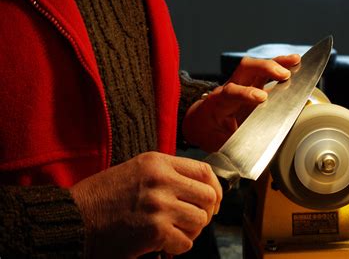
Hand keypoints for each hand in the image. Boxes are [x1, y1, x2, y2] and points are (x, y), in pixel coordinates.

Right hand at [70, 152, 221, 257]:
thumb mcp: (136, 170)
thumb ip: (167, 174)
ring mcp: (159, 205)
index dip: (215, 188)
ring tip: (176, 232)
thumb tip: (197, 188)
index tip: (213, 200)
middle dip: (206, 212)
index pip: (204, 170)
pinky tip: (164, 244)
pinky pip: (185, 243)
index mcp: (157, 162)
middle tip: (195, 220)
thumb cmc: (102, 197)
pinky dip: (178, 247)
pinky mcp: (154, 231)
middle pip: (208, 196)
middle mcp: (161, 180)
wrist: (74, 218)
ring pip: (200, 221)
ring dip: (192, 231)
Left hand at [182, 54, 300, 151]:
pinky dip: (280, 65)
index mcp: (218, 104)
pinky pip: (264, 71)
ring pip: (256, 66)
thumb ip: (234, 149)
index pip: (230, 93)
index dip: (245, 93)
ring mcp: (240, 83)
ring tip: (295, 62)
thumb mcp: (217, 144)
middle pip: (244, 70)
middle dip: (265, 69)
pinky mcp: (250, 83)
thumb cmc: (208, 132)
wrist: (199, 121)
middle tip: (284, 76)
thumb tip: (253, 163)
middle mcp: (229, 88)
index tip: (262, 98)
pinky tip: (294, 64)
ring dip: (276, 62)